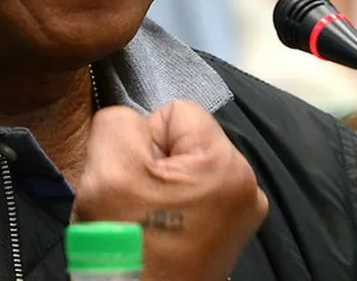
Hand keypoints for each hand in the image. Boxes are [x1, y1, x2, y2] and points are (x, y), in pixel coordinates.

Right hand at [73, 100, 267, 280]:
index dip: (143, 138)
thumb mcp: (108, 168)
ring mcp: (242, 213)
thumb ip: (118, 120)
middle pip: (182, 140)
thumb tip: (132, 124)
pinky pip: (192, 195)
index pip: (174, 111)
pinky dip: (170, 208)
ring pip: (183, 168)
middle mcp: (248, 185)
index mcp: (227, 164)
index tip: (134, 179)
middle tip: (136, 204)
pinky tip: (158, 234)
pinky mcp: (229, 233)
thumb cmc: (126, 245)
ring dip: (156, 187)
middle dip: (151, 164)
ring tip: (145, 220)